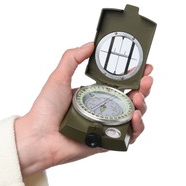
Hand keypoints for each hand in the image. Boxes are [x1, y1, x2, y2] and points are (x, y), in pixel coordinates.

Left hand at [15, 42, 153, 176]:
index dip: (134, 75)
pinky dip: (137, 127)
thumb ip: (72, 58)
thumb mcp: (58, 78)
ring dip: (142, 105)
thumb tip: (91, 44)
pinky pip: (129, 136)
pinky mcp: (107, 141)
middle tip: (147, 80)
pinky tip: (135, 116)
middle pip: (131, 99)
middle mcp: (102, 110)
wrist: (38, 137)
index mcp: (94, 95)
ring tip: (139, 97)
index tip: (145, 66)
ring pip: (134, 116)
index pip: (120, 83)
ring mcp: (106, 126)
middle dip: (143, 88)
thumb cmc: (45, 109)